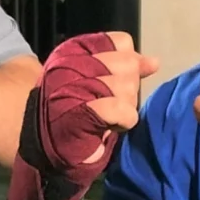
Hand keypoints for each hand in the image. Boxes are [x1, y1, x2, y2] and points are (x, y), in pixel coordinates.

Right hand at [8, 31, 157, 199]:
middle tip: (110, 106)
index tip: (117, 84)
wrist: (47, 156)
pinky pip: (121, 110)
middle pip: (127, 65)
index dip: (129, 65)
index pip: (122, 43)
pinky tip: (110, 128)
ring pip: (127, 88)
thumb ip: (125, 69)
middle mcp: (67, 65)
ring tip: (106, 119)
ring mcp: (70, 89)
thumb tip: (152, 61)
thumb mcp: (98, 84)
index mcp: (71, 52)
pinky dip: (123, 122)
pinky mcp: (77, 114)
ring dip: (125, 108)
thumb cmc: (73, 119)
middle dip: (128, 90)